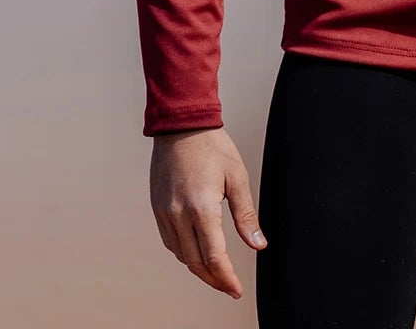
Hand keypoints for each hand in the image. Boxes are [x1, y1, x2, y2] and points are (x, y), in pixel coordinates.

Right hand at [149, 126, 265, 298]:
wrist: (180, 126)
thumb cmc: (212, 147)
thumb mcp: (238, 178)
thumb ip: (246, 215)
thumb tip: (258, 244)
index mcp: (201, 207)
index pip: (214, 256)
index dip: (226, 278)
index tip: (236, 289)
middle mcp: (178, 214)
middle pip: (195, 262)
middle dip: (214, 279)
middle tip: (228, 286)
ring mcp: (164, 212)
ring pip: (181, 255)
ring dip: (198, 268)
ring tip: (216, 273)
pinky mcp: (157, 208)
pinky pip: (170, 241)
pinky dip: (184, 253)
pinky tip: (196, 252)